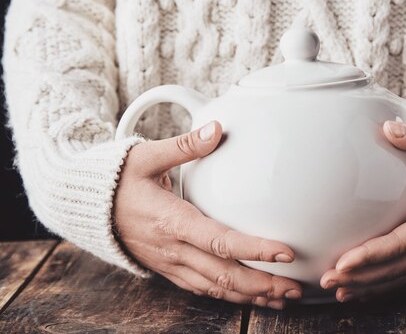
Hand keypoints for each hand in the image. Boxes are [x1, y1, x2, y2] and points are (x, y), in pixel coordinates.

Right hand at [113, 121, 302, 308]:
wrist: (88, 209)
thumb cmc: (119, 181)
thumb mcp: (147, 156)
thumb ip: (184, 145)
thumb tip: (216, 128)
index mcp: (173, 221)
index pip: (221, 241)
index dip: (254, 249)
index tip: (285, 252)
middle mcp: (174, 249)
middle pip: (224, 275)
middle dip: (262, 284)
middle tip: (295, 287)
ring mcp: (171, 264)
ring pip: (216, 289)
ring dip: (251, 296)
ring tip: (283, 298)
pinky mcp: (169, 270)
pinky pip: (203, 290)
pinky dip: (229, 298)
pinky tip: (251, 297)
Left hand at [320, 121, 405, 301]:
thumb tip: (389, 130)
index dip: (374, 254)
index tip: (344, 262)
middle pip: (399, 266)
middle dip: (362, 276)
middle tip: (327, 280)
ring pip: (401, 275)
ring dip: (368, 285)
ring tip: (336, 290)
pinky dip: (381, 285)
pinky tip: (357, 291)